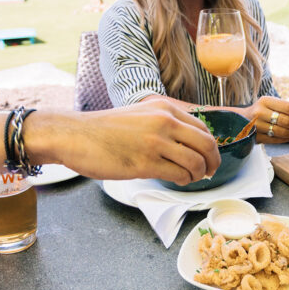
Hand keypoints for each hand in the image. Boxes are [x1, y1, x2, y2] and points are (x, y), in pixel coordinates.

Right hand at [48, 100, 221, 184]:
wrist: (76, 135)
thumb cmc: (105, 129)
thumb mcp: (141, 115)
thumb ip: (164, 124)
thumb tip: (188, 144)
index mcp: (164, 109)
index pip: (203, 128)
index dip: (211, 147)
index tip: (209, 157)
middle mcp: (163, 122)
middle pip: (206, 145)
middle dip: (213, 162)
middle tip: (210, 172)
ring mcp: (155, 142)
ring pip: (195, 162)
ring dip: (198, 174)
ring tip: (189, 178)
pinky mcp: (144, 163)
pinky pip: (178, 174)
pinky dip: (183, 180)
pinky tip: (177, 179)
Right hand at [249, 97, 288, 143]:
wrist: (240, 120)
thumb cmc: (262, 111)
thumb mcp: (274, 105)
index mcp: (265, 101)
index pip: (288, 107)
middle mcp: (259, 112)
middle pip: (285, 120)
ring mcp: (256, 126)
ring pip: (281, 132)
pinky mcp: (255, 137)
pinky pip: (275, 140)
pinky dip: (286, 139)